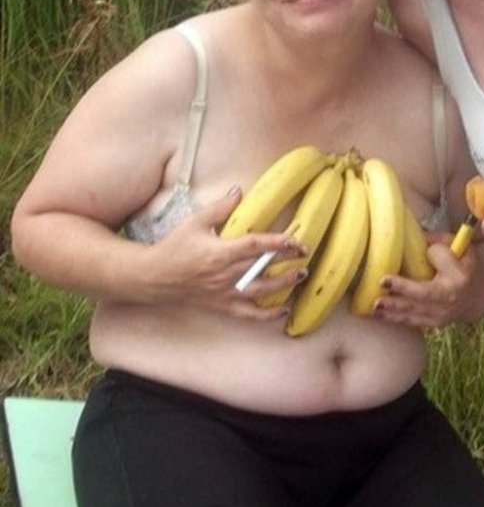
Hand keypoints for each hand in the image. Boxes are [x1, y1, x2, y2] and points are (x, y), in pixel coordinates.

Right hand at [146, 188, 304, 319]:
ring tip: (301, 276)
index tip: (295, 239)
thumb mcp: (195, 222)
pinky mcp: (222, 306)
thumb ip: (219, 208)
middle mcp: (225, 275)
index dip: (278, 242)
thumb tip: (239, 191)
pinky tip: (283, 311)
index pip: (255, 246)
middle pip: (263, 268)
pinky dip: (267, 315)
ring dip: (283, 285)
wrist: (154, 277)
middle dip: (287, 262)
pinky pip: (248, 315)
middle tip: (305, 254)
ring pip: (260, 292)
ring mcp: (224, 293)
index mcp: (220, 253)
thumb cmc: (174, 247)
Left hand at [372, 243, 479, 327]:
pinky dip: (394, 318)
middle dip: (403, 289)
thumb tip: (411, 237)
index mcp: (459, 274)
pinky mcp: (433, 324)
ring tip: (374, 304)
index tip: (425, 247)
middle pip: (425, 292)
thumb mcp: (457, 248)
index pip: (442, 258)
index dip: (433, 251)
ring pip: (415, 311)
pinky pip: (411, 321)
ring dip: (392, 308)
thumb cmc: (459, 265)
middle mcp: (451, 297)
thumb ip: (437, 242)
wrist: (475, 296)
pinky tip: (377, 314)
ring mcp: (442, 314)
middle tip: (382, 282)